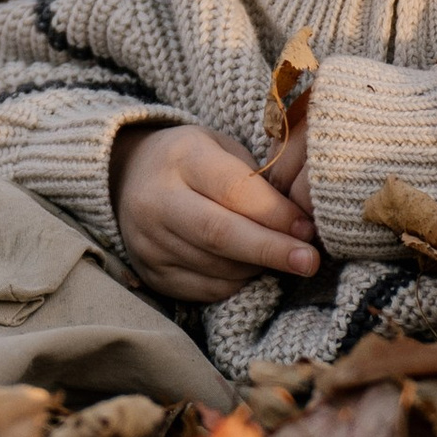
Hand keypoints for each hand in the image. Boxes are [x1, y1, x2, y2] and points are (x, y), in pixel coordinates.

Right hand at [112, 122, 320, 300]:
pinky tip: (251, 268)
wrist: (128, 178)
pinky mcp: (152, 274)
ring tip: (282, 258)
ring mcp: (150, 242)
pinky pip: (206, 289)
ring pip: (217, 267)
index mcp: (181, 158)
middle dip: (271, 250)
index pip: (234, 190)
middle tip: (309, 261)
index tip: (308, 228)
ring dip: (258, 267)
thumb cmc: (192, 159)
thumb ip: (256, 179)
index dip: (275, 214)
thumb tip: (300, 222)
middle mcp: (157, 201)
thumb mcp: (221, 147)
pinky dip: (237, 282)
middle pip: (220, 234)